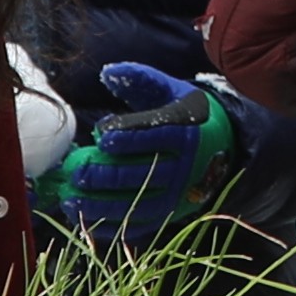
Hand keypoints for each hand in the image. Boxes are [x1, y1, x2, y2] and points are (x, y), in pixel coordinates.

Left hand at [44, 67, 246, 248]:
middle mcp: (184, 166)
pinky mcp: (171, 214)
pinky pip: (139, 224)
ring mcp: (177, 194)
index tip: (99, 137)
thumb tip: (109, 72)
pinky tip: (85, 215)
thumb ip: (141, 79)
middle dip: (104, 174)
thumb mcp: (171, 91)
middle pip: (140, 173)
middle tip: (74, 171)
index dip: (127, 137)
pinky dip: (112, 223)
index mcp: (185, 131)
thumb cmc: (187, 115)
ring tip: (70, 196)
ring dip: (100, 203)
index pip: (154, 135)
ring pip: (136, 202)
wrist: (225, 148)